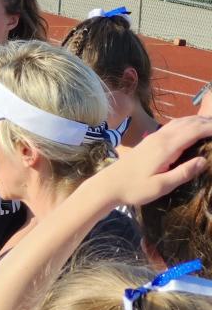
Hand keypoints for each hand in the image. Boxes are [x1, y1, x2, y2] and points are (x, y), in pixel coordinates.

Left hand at [96, 115, 211, 206]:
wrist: (107, 185)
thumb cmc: (133, 189)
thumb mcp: (160, 186)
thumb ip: (183, 173)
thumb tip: (204, 160)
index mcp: (166, 147)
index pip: (195, 130)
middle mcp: (160, 138)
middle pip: (189, 122)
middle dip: (208, 122)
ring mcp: (153, 138)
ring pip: (180, 122)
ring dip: (198, 120)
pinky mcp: (149, 141)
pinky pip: (173, 126)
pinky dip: (187, 123)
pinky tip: (191, 128)